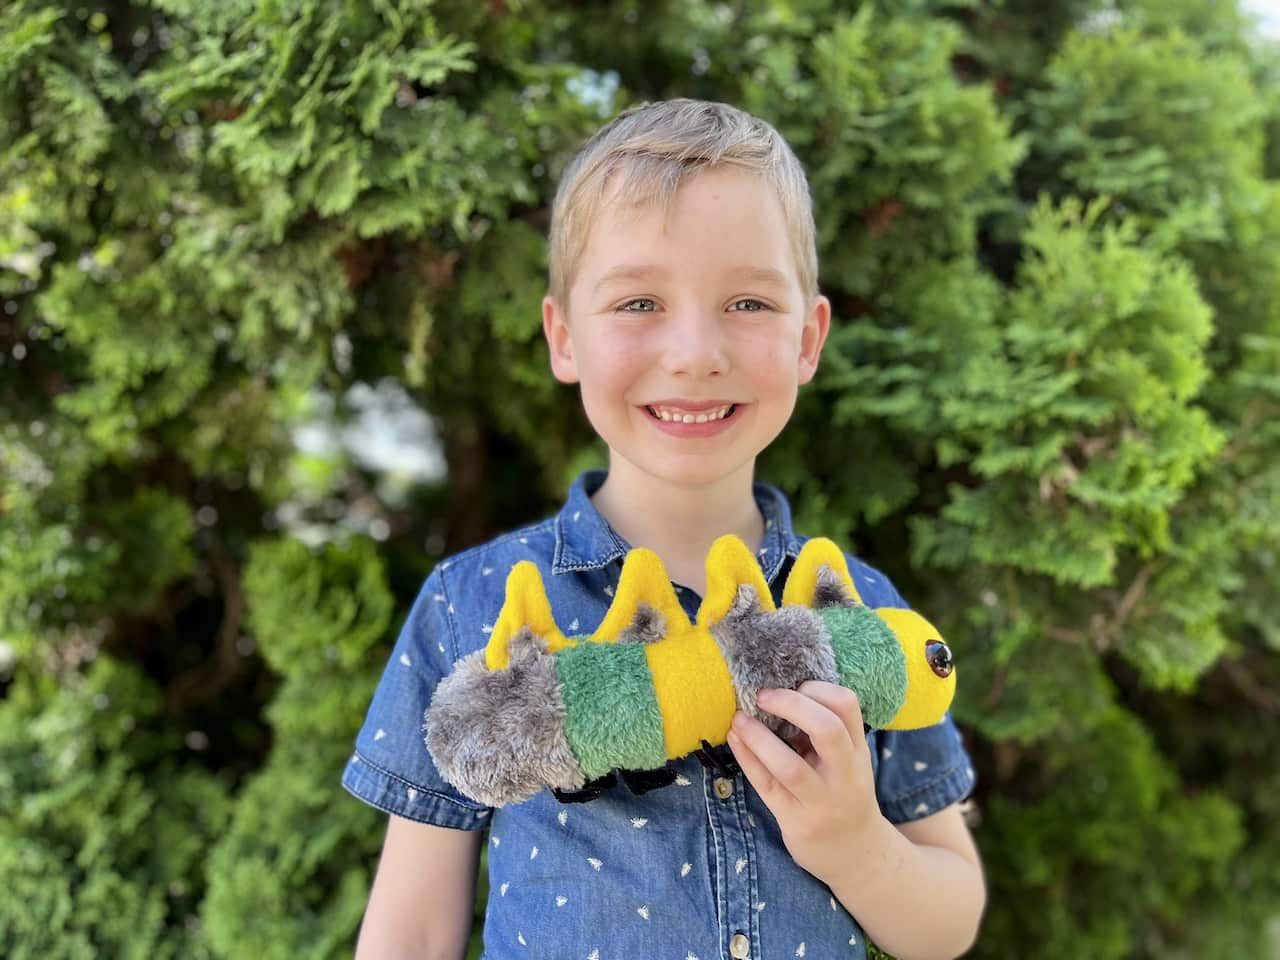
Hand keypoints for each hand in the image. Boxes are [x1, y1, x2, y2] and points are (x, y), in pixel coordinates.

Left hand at [725, 680, 888, 883]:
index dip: (818, 688)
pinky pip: (767, 788)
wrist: (855, 854)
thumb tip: (781, 692)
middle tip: (763, 695)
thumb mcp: (847, 761)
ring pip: (790, 767)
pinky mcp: (797, 822)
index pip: (847, 706)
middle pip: (827, 730)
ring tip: (739, 718)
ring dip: (759, 737)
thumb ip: (824, 732)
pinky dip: (747, 759)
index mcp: (858, 751)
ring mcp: (821, 802)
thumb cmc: (843, 794)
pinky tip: (734, 739)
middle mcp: (845, 775)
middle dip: (791, 705)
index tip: (796, 685)